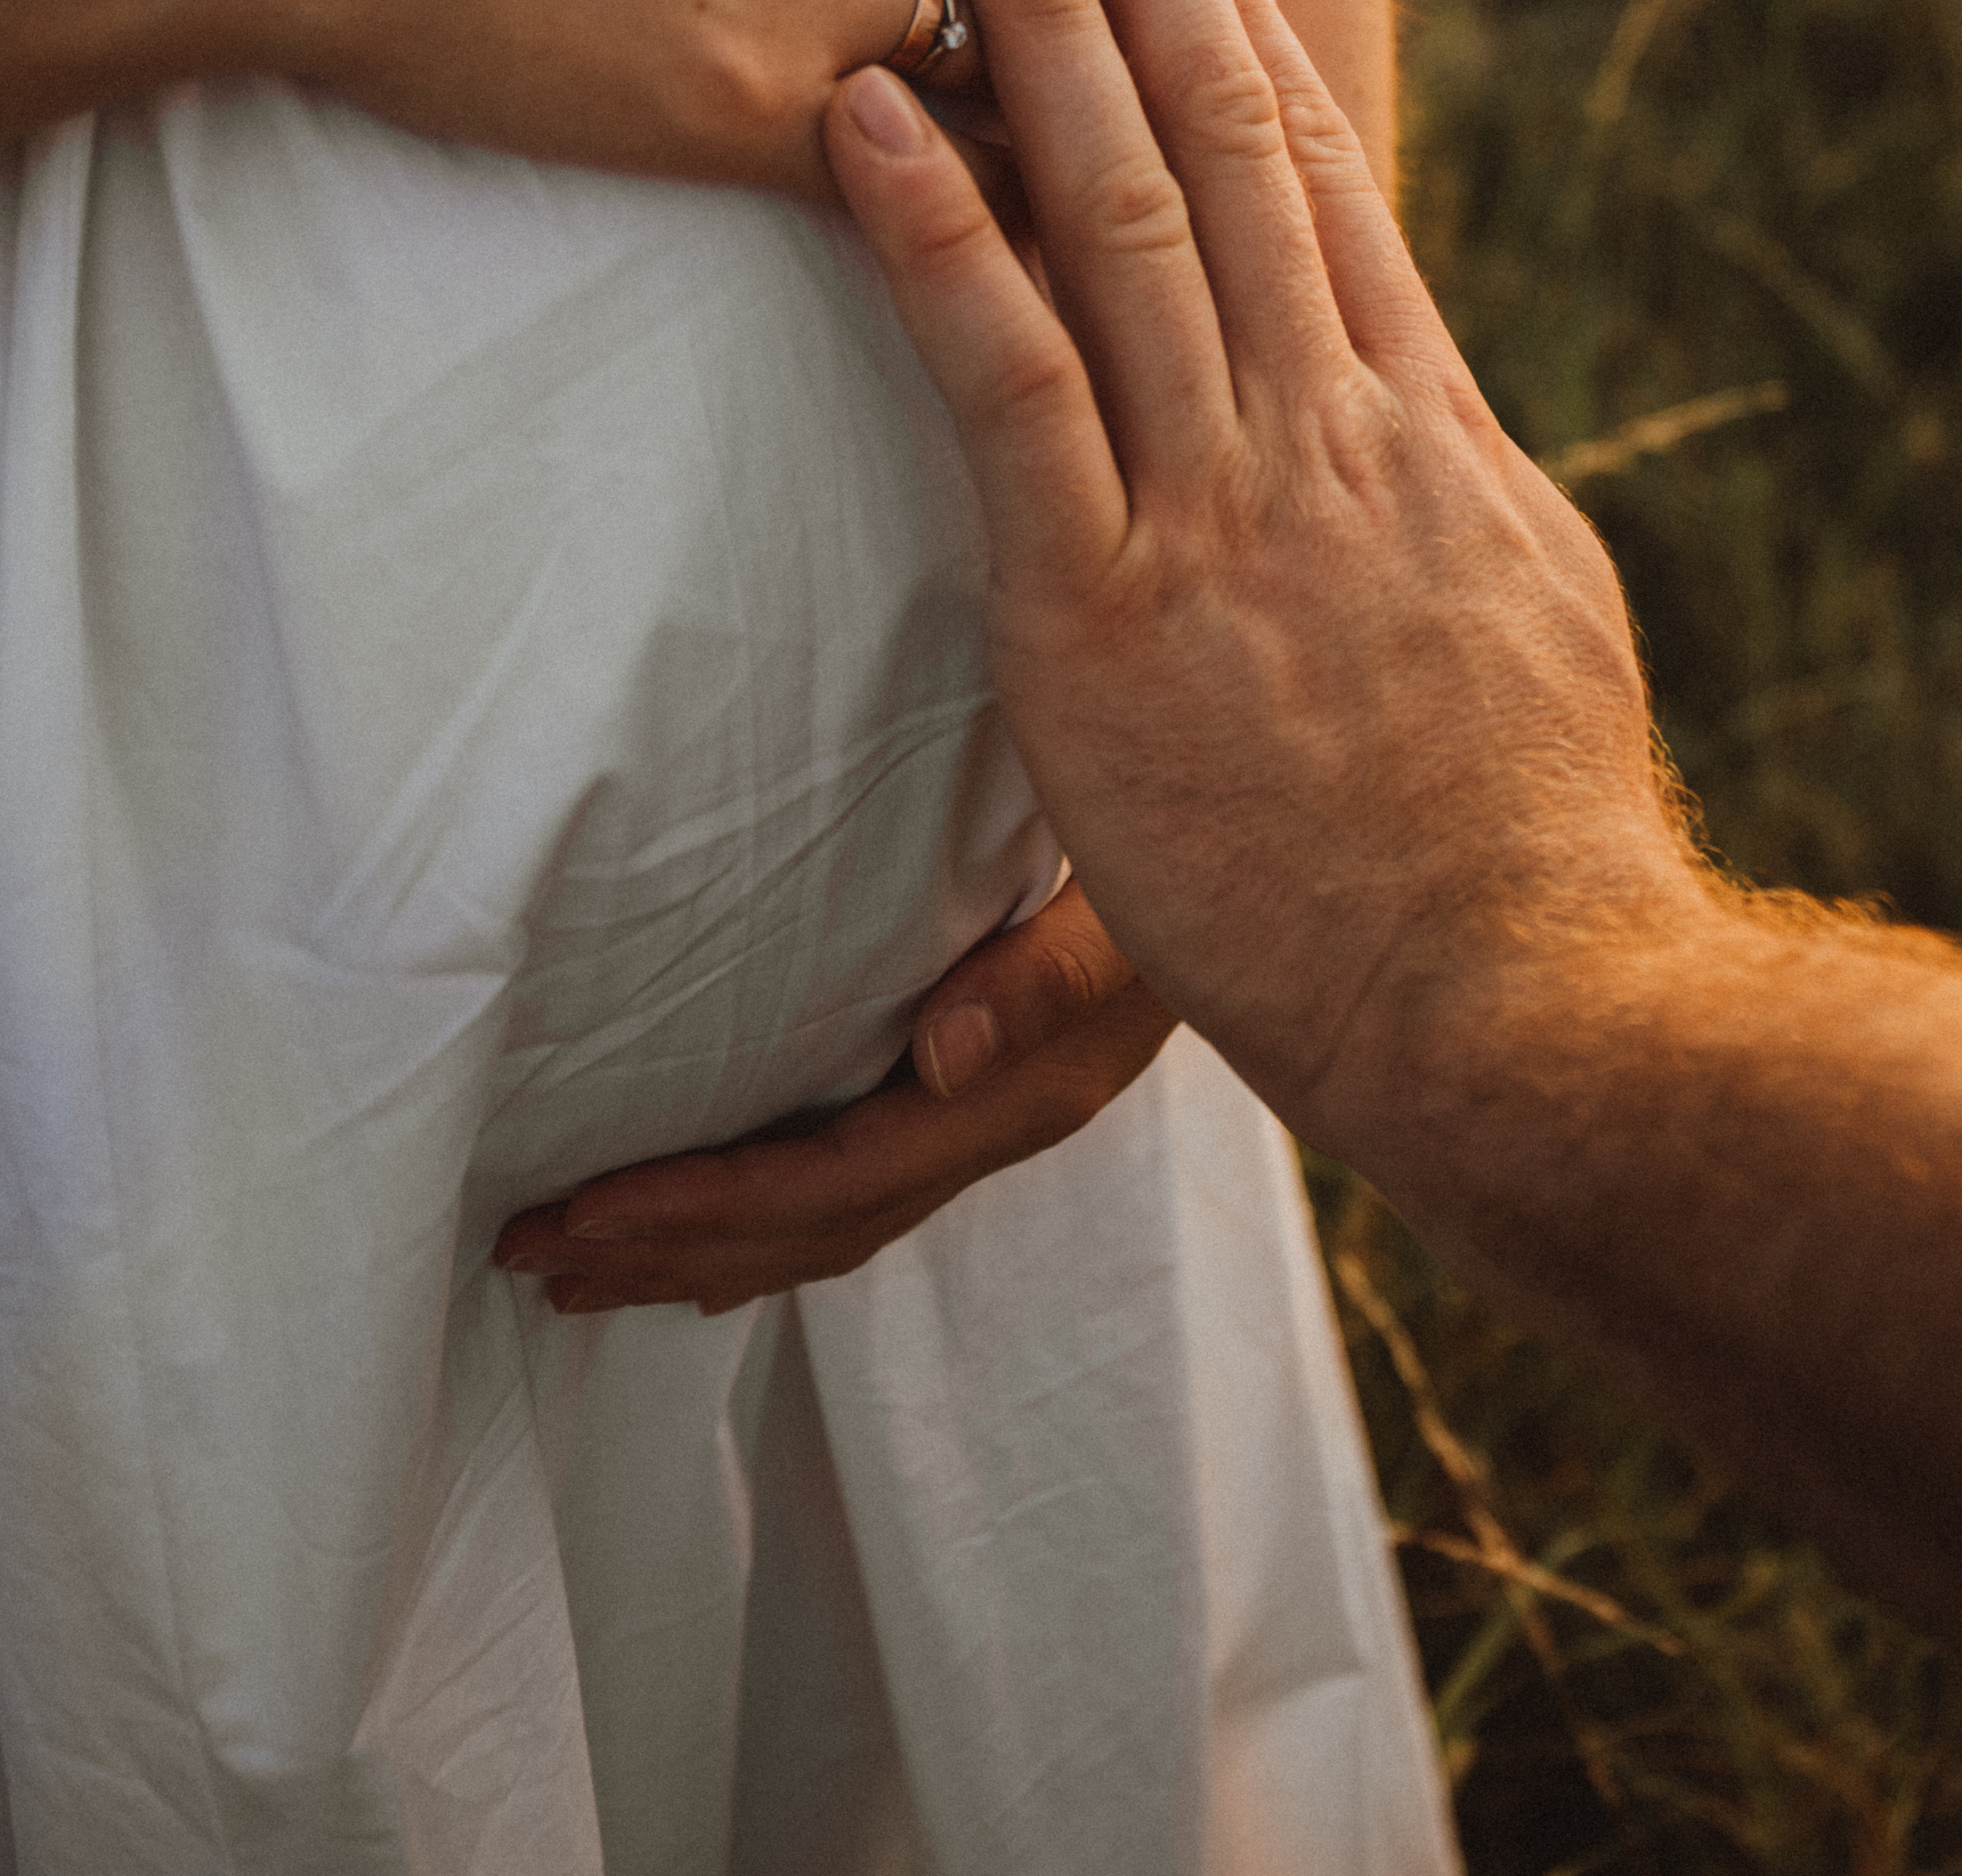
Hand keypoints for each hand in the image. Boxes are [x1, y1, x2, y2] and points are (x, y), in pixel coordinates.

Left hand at [491, 877, 1174, 1311]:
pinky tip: (702, 1234)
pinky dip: (762, 1222)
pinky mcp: (987, 1088)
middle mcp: (996, 1123)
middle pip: (809, 1227)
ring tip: (574, 1270)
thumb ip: (1050, 974)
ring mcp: (993, 1116)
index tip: (581, 1208)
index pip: (830, 1179)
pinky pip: (855, 1189)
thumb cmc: (1198, 845)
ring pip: (824, 1222)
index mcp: (1018, 1093)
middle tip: (524, 1257)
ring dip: (695, 1250)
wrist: (1283, 862)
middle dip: (665, 1247)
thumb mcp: (1138, 901)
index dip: (701, 1204)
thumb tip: (943, 1058)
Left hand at [819, 0, 1694, 1176]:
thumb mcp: (1534, 618)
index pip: (1316, 168)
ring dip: (1035, 29)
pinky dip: (936, 236)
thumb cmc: (1534, 838)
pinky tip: (861, 121)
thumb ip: (1459, 495)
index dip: (1237, 12)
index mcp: (1423, 420)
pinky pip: (1008, 385)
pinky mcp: (1109, 610)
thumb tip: (1426, 415)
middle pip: (1226, 132)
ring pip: (1122, 210)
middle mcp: (1326, 421)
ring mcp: (1222, 504)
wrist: (1538, 997)